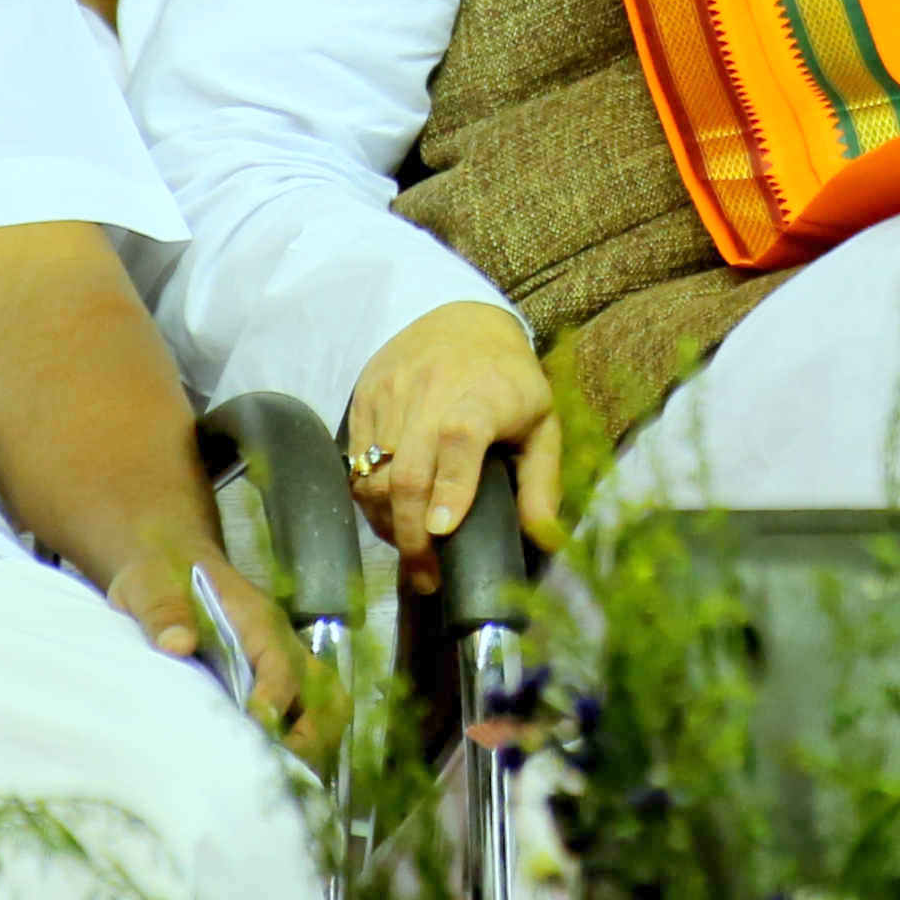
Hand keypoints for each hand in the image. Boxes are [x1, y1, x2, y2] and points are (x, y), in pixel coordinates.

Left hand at [107, 545, 335, 754]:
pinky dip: (305, 747)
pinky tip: (276, 774)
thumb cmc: (161, 578)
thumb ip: (163, 613)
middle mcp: (283, 645)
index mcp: (257, 621)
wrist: (171, 564)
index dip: (274, 699)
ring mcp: (285, 666)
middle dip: (311, 736)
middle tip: (276, 772)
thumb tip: (177, 645)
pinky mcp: (277, 685)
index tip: (258, 728)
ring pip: (327, 707)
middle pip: (323, 692)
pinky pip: (309, 717)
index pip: (281, 664)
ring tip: (283, 781)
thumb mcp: (150, 587)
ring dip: (316, 745)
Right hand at [345, 301, 563, 592]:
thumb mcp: (541, 423)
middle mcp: (429, 396)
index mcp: (481, 398)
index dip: (449, 487)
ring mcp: (388, 398)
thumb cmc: (509, 380)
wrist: (459, 321)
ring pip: (373, 475)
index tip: (443, 532)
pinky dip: (369, 502)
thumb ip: (541, 482)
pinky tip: (391, 521)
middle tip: (425, 577)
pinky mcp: (362, 401)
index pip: (458, 441)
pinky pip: (354, 464)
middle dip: (411, 534)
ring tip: (411, 554)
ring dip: (388, 524)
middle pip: (406, 471)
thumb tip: (546, 540)